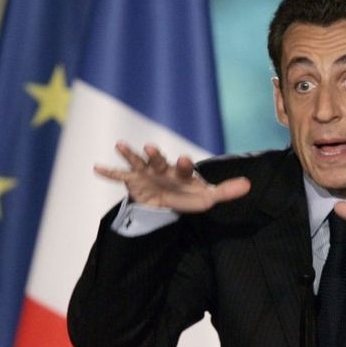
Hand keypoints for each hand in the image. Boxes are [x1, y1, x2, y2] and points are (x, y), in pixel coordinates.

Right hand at [94, 143, 250, 212]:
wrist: (166, 201)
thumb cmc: (188, 195)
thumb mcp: (207, 197)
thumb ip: (225, 191)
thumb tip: (249, 185)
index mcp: (181, 172)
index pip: (183, 167)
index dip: (183, 164)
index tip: (183, 158)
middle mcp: (163, 168)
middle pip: (159, 161)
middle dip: (155, 156)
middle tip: (151, 148)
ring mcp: (146, 173)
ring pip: (138, 162)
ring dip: (131, 154)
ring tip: (120, 145)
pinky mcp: (132, 181)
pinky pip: (119, 176)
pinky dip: (108, 172)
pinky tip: (96, 167)